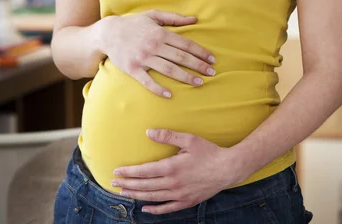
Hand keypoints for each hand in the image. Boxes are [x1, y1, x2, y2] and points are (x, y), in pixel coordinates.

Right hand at [102, 10, 216, 97]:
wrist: (108, 33)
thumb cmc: (133, 23)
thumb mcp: (153, 15)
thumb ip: (174, 18)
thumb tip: (194, 19)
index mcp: (160, 32)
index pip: (185, 44)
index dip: (200, 52)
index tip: (212, 59)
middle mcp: (153, 45)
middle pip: (180, 57)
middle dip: (198, 65)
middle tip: (212, 72)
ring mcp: (143, 58)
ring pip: (169, 69)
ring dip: (185, 77)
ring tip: (199, 83)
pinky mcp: (133, 69)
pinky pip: (147, 81)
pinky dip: (158, 88)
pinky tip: (170, 94)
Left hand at [111, 129, 244, 214]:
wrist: (227, 168)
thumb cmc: (208, 151)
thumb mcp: (188, 139)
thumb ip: (167, 136)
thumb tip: (148, 132)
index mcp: (172, 167)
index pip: (144, 171)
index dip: (129, 172)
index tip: (116, 172)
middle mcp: (173, 183)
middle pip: (145, 186)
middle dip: (128, 184)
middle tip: (113, 184)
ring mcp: (180, 194)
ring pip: (153, 197)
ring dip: (137, 195)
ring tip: (123, 193)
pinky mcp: (187, 201)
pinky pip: (167, 208)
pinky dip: (155, 209)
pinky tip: (145, 208)